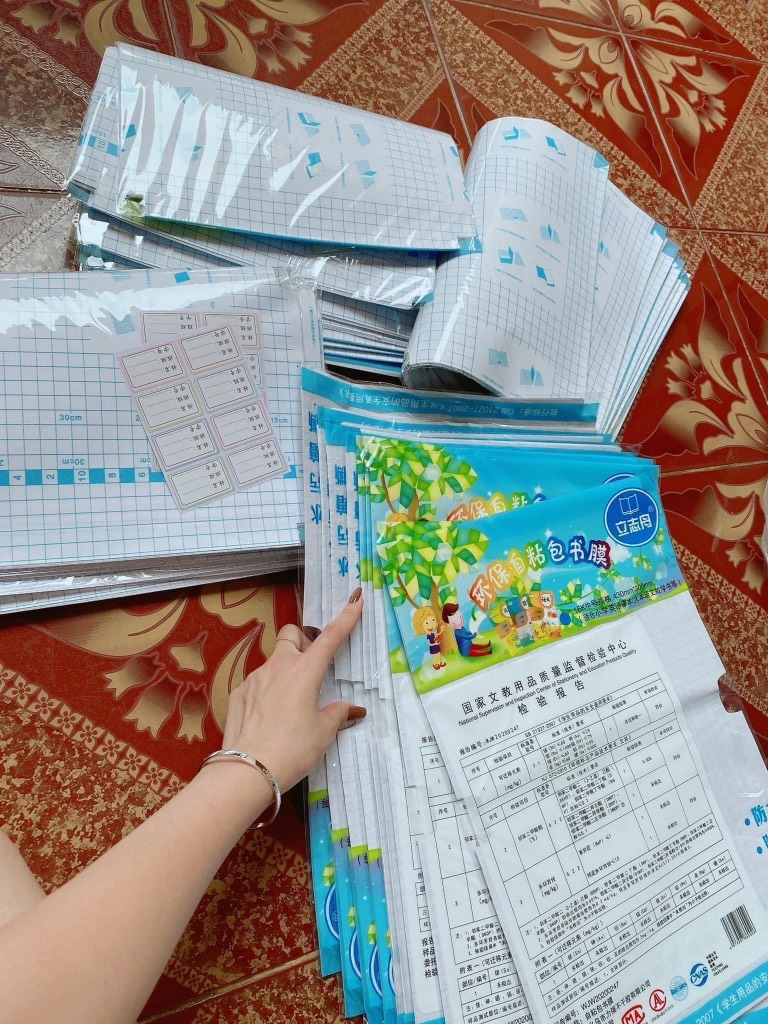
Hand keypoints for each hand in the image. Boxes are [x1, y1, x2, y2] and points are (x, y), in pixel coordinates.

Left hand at [220, 588, 363, 791]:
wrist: (247, 770)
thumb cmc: (292, 749)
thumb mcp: (322, 733)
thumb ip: (337, 714)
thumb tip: (351, 708)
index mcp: (305, 671)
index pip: (330, 637)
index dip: (345, 618)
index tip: (355, 600)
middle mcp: (278, 666)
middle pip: (292, 635)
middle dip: (303, 641)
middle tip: (312, 665)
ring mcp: (254, 678)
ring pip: (274, 661)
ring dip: (285, 671)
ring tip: (290, 704)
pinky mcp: (238, 693)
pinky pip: (257, 683)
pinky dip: (267, 691)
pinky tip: (269, 718)